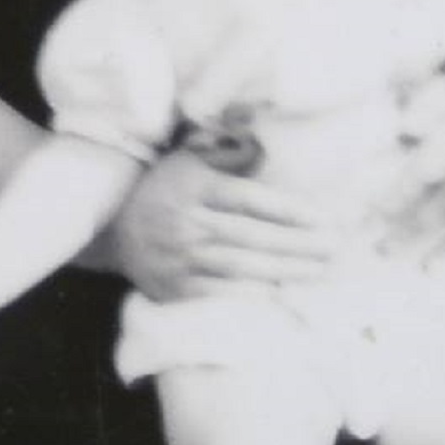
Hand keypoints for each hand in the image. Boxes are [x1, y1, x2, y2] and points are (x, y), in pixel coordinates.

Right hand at [107, 145, 341, 301]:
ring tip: (317, 272)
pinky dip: (249, 296)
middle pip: (253, 236)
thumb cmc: (162, 187)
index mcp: (196, 188)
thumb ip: (228, 155)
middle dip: (297, 244)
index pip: (251, 200)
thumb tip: (267, 147)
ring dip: (283, 271)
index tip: (323, 220)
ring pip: (240, 266)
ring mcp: (180, 258)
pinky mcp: (174, 287)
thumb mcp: (188, 160)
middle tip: (333, 250)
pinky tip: (278, 296)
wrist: (111, 227)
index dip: (289, 211)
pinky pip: (217, 294)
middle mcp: (188, 223)